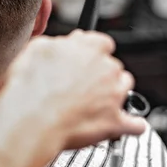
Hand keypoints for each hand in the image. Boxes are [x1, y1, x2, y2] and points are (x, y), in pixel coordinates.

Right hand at [0, 31, 145, 166]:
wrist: (33, 119)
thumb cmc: (30, 85)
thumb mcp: (37, 48)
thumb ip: (57, 43)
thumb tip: (64, 44)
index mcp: (90, 47)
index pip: (102, 42)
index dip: (91, 51)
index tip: (82, 58)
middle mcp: (107, 68)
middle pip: (113, 65)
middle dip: (100, 73)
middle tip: (80, 83)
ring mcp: (114, 95)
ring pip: (125, 88)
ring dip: (114, 93)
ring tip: (94, 102)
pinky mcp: (115, 122)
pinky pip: (135, 124)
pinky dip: (131, 125)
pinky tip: (126, 125)